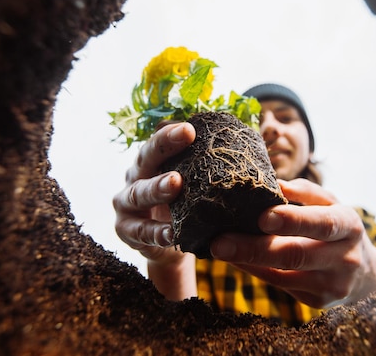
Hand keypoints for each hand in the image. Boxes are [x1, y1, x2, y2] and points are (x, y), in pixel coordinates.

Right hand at [113, 122, 196, 299]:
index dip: (172, 132)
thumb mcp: (194, 184)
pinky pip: (141, 231)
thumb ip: (209, 165)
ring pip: (138, 193)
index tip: (191, 127)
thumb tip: (249, 140)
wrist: (166, 247)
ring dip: (156, 187)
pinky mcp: (127, 231)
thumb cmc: (185, 207)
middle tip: (186, 136)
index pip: (160, 140)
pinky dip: (156, 232)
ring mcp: (127, 203)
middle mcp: (136, 176)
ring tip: (175, 183)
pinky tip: (171, 233)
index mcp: (153, 160)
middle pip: (146, 157)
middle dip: (164, 146)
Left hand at [209, 178, 375, 307]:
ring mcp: (331, 285)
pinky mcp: (317, 302)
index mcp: (349, 226)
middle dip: (254, 248)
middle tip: (220, 242)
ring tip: (219, 248)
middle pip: (296, 254)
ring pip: (283, 274)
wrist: (366, 276)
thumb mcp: (331, 205)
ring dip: (247, 261)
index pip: (321, 223)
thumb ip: (305, 192)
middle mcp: (344, 258)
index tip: (262, 216)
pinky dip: (255, 270)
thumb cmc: (339, 229)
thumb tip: (273, 183)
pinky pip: (279, 284)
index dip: (293, 220)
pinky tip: (235, 259)